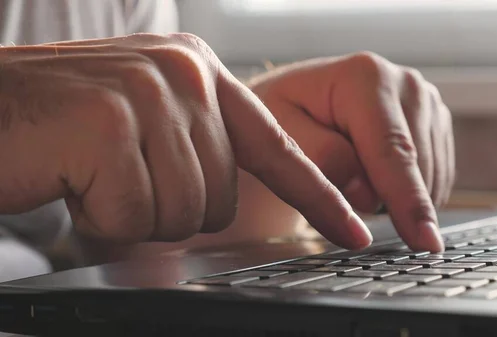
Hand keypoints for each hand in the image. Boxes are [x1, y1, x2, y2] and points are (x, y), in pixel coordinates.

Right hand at [0, 34, 372, 248]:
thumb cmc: (64, 128)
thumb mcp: (147, 123)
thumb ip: (199, 146)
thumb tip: (230, 198)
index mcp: (200, 70)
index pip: (278, 146)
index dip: (318, 195)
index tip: (354, 231)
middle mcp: (184, 72)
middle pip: (222, 195)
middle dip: (170, 207)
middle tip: (118, 177)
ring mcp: (148, 93)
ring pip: (185, 211)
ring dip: (136, 213)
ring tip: (94, 174)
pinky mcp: (109, 124)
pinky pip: (136, 215)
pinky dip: (102, 216)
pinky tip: (73, 179)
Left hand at [248, 52, 454, 251]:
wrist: (296, 103)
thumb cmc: (281, 119)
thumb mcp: (278, 136)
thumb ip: (320, 161)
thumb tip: (365, 191)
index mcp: (365, 77)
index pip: (393, 152)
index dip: (409, 201)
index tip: (424, 243)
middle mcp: (405, 83)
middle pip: (417, 168)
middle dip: (385, 198)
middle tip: (339, 185)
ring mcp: (426, 100)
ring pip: (431, 177)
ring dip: (395, 195)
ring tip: (353, 173)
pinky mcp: (436, 121)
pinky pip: (436, 177)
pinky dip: (408, 190)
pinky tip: (376, 174)